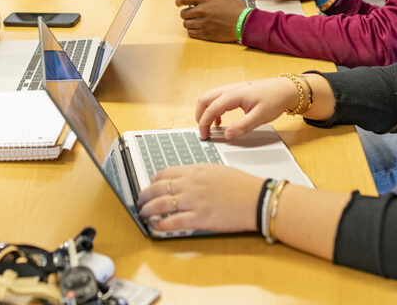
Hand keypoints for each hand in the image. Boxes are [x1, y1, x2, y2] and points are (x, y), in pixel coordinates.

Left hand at [137, 164, 262, 233]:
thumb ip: (196, 174)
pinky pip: (173, 222)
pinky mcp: (200, 219)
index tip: (150, 186)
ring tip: (143, 214)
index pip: (164, 173)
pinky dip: (161, 225)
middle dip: (144, 195)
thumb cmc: (240, 184)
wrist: (256, 198)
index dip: (152, 181)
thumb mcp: (215, 170)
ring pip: (161, 205)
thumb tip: (184, 179)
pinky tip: (156, 226)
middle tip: (140, 201)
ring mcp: (193, 201)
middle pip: (157, 188)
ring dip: (148, 210)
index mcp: (194, 170)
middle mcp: (190, 184)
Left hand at [175, 0, 243, 41]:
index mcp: (205, 0)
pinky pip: (191, 33)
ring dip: (189, 22)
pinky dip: (193, 31)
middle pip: (183, 13)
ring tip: (196, 21)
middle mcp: (201, 11)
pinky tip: (198, 28)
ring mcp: (203, 23)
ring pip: (186, 24)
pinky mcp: (205, 34)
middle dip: (186, 13)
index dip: (178, 1)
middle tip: (192, 13)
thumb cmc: (235, 8)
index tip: (179, 3)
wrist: (244, 23)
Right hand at [194, 76, 298, 138]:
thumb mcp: (260, 117)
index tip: (204, 136)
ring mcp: (230, 88)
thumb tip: (228, 135)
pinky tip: (219, 121)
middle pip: (204, 99)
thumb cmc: (274, 100)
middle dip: (199, 115)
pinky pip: (217, 98)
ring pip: (209, 97)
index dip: (204, 123)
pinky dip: (213, 109)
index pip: (211, 108)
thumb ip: (243, 126)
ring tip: (208, 127)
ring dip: (205, 111)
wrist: (284, 89)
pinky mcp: (234, 91)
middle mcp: (229, 89)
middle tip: (202, 131)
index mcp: (234, 95)